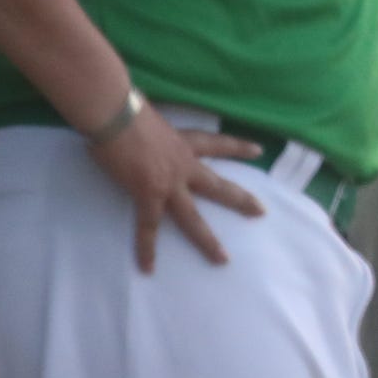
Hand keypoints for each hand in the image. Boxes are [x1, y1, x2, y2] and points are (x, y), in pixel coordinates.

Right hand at [87, 108, 266, 272]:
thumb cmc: (128, 110)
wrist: (116, 115)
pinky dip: (146, 249)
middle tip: (261, 212)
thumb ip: (154, 128)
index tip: (258, 151)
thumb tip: (140, 122)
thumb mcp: (151, 117)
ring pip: (193, 217)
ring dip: (207, 240)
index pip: (218, 144)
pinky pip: (148, 227)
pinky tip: (148, 268)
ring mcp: (169, 183)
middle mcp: (184, 164)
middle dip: (240, 200)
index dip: (238, 147)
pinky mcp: (148, 195)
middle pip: (218, 186)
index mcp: (185, 142)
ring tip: (222, 259)